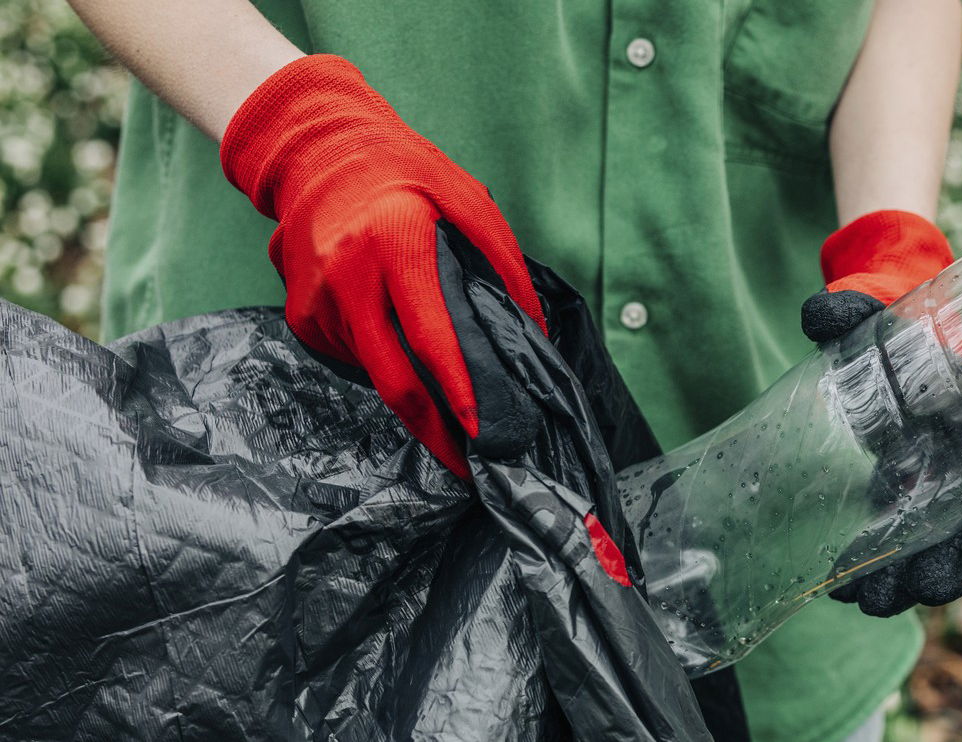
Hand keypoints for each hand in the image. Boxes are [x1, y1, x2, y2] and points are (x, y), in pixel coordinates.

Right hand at [221, 55, 544, 477]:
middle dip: (433, 430)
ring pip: (373, 372)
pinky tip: (401, 352)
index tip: (481, 432)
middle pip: (393, 379)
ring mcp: (317, 299)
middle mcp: (348, 276)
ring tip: (449, 411)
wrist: (316, 150)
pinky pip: (350, 357)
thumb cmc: (407, 173)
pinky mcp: (300, 313)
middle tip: (467, 464)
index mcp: (396, 244)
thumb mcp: (469, 201)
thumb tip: (533, 333)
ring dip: (411, 396)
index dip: (459, 392)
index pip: (432, 337)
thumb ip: (503, 266)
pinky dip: (381, 363)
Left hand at [802, 209, 961, 616]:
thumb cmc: (894, 316)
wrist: (884, 329)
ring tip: (874, 606)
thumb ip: (851, 309)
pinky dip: (885, 566)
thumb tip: (818, 311)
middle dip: (954, 566)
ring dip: (919, 581)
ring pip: (948, 544)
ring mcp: (945, 477)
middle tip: (916, 592)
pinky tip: (848, 592)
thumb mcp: (877, 307)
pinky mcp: (912, 493)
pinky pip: (910, 539)